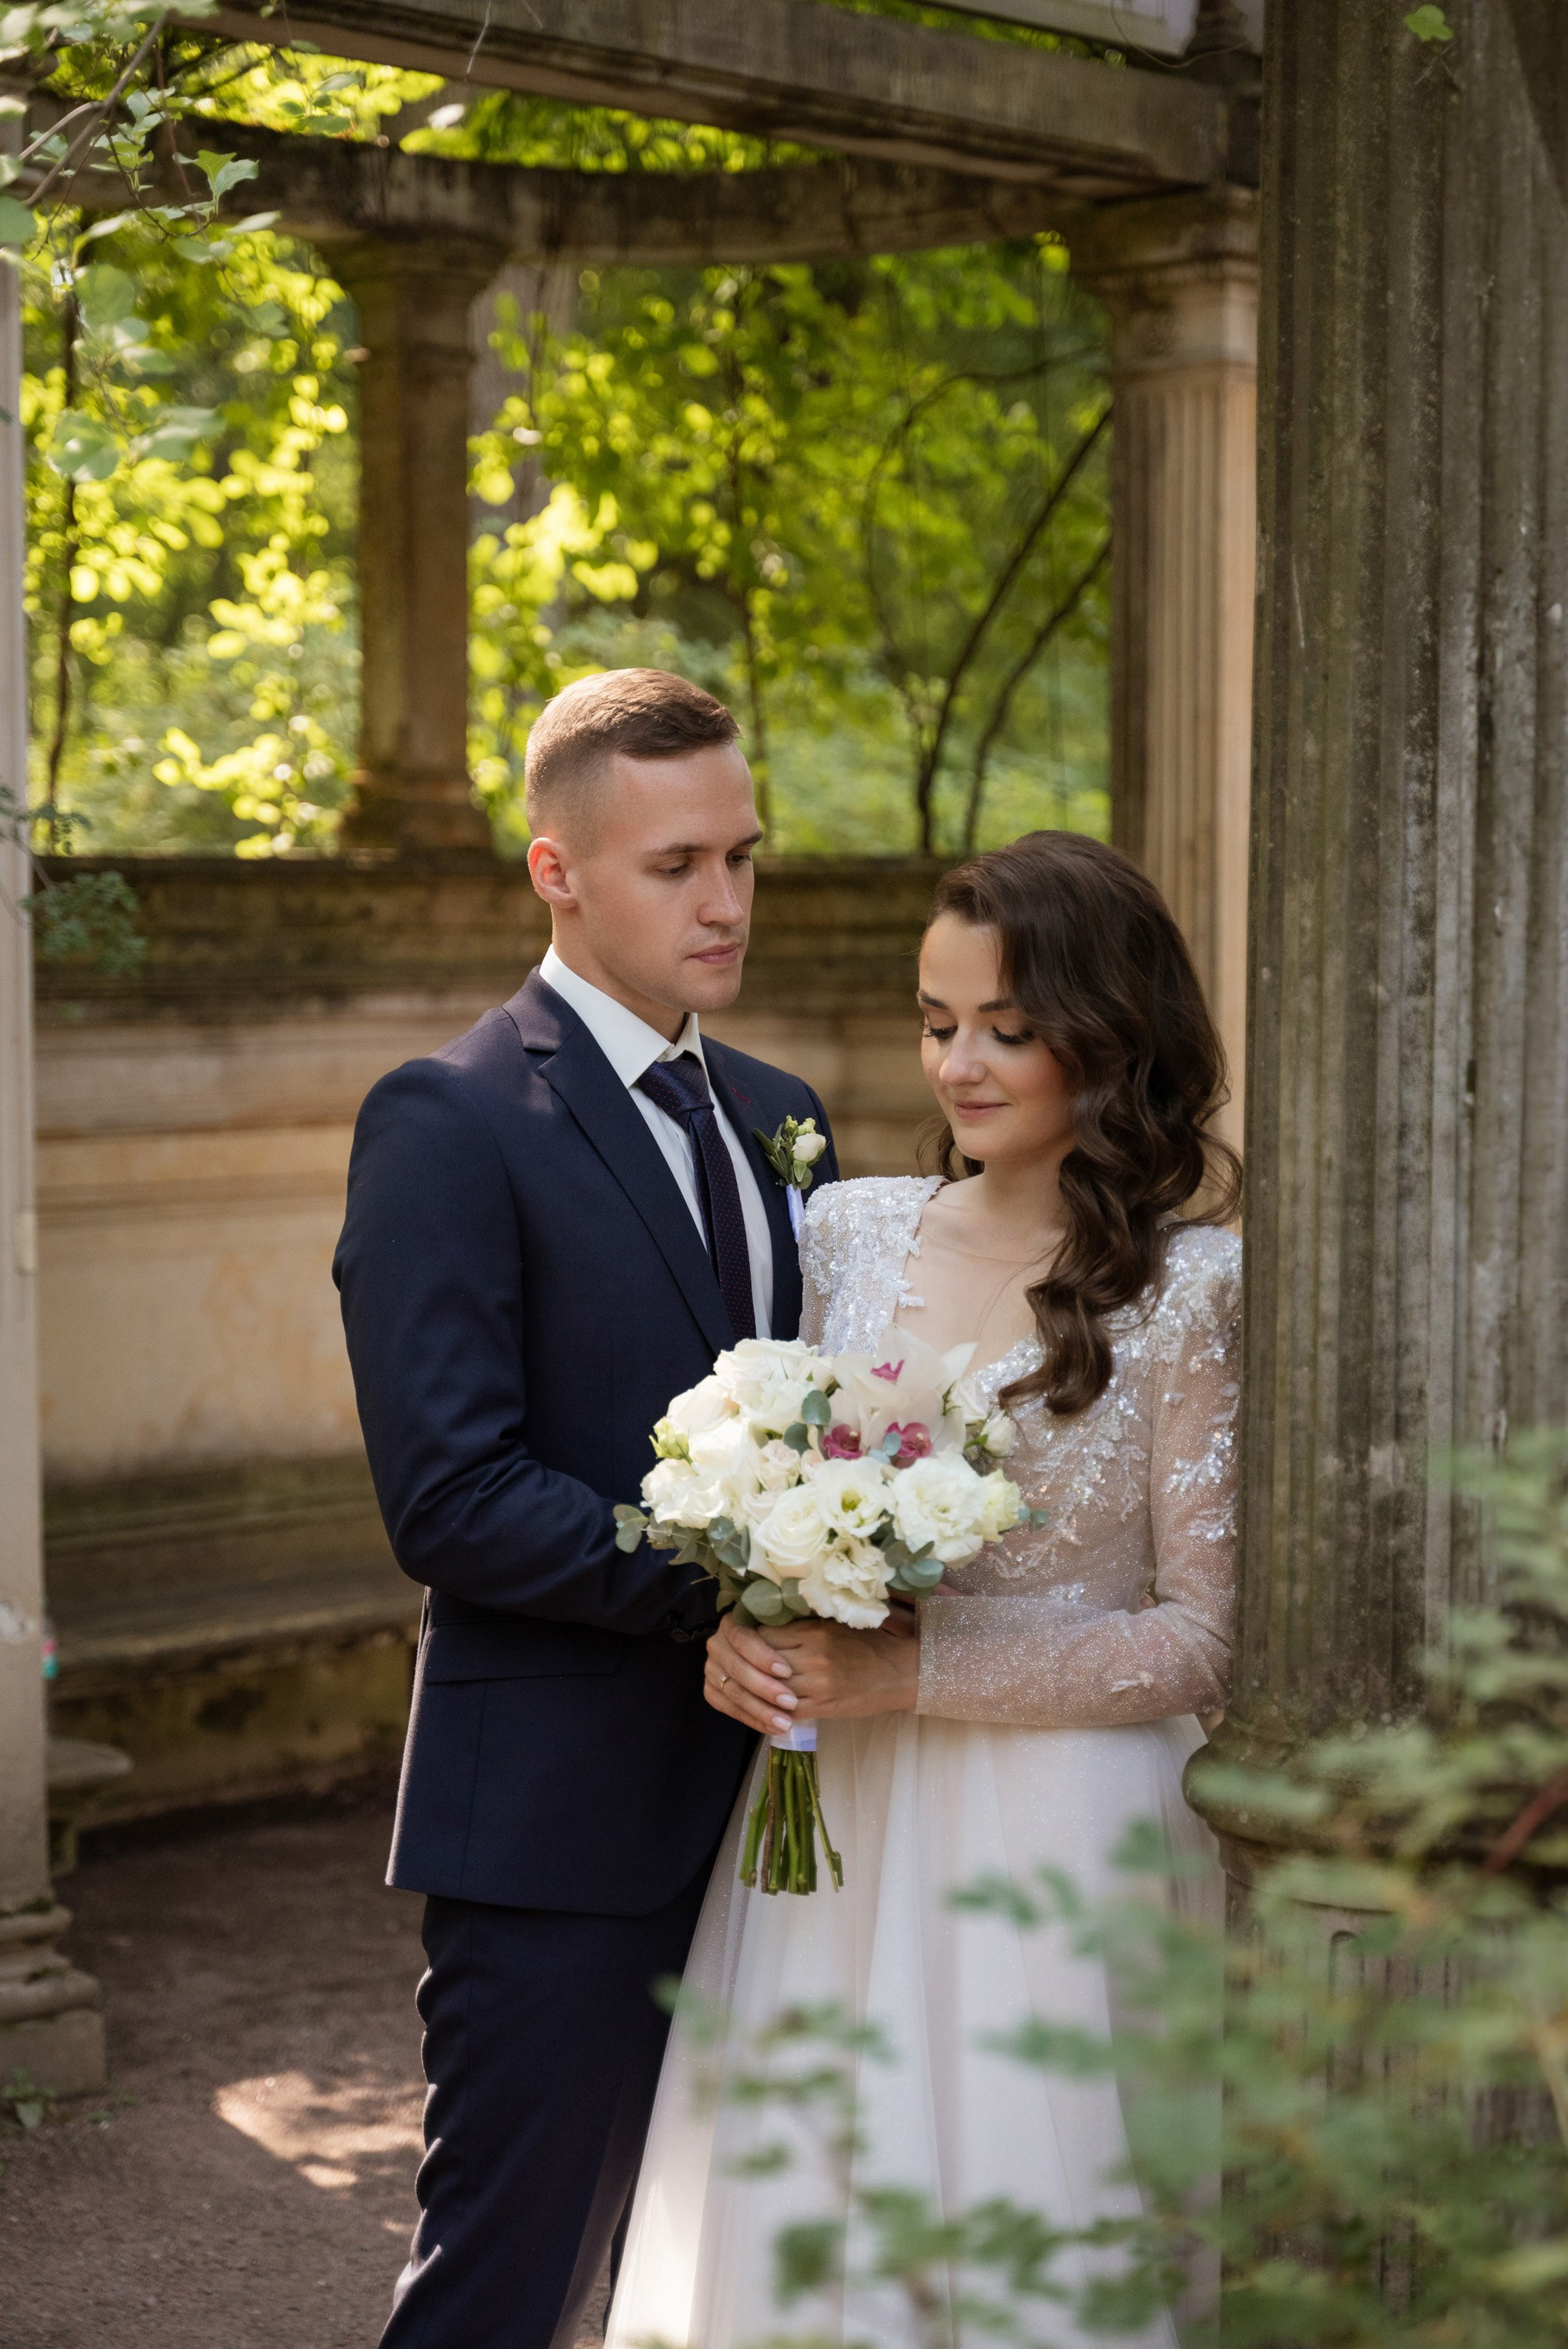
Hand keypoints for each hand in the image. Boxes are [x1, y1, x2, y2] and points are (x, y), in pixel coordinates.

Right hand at [705, 1610, 801, 1734]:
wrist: (769, 1656)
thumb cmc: (783, 1638)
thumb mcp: (783, 1628)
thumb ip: (783, 1632)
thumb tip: (797, 1637)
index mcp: (731, 1624)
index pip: (743, 1639)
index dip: (763, 1656)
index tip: (788, 1672)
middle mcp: (717, 1645)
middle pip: (737, 1669)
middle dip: (765, 1688)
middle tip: (791, 1702)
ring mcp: (711, 1670)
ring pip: (733, 1693)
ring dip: (760, 1710)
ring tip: (785, 1723)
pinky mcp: (712, 1692)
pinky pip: (730, 1710)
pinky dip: (753, 1721)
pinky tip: (773, 1728)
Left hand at [758, 1606, 920, 1722]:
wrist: (898, 1672)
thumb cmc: (868, 1643)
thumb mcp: (834, 1624)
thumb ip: (802, 1624)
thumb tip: (766, 1623)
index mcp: (814, 1631)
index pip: (764, 1635)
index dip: (750, 1639)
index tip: (745, 1640)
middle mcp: (812, 1657)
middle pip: (762, 1661)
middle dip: (748, 1664)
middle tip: (738, 1663)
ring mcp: (816, 1684)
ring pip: (770, 1688)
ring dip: (757, 1688)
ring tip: (747, 1685)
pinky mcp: (822, 1707)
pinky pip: (786, 1710)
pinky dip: (772, 1709)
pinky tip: (766, 1704)